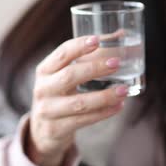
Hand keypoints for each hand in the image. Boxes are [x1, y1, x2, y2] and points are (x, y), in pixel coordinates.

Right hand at [27, 35, 127, 165]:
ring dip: (104, 96)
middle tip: (117, 62)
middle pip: (69, 76)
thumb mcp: (64, 75)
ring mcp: (48, 110)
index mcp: (44, 70)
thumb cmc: (60, 94)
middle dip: (95, 68)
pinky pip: (83, 120)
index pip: (61, 54)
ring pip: (79, 103)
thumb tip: (120, 34)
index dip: (78, 46)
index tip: (97, 40)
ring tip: (124, 90)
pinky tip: (118, 106)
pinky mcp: (56, 128)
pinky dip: (103, 113)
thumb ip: (88, 57)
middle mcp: (43, 88)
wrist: (42, 130)